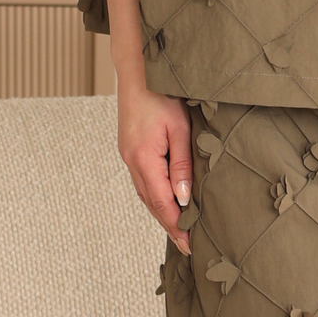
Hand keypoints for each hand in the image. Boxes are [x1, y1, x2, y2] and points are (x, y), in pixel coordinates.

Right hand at [118, 84, 193, 253]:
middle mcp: (131, 160)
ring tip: (180, 230)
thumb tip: (184, 198)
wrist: (138, 70)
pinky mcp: (130, 149)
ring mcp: (128, 155)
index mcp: (143, 157)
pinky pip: (143, 180)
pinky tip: (167, 201)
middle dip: (169, 225)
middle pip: (151, 202)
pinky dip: (155, 195)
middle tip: (187, 246)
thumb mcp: (180, 128)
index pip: (161, 202)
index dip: (175, 225)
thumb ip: (182, 165)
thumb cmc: (162, 94)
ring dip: (162, 212)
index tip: (189, 244)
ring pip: (145, 193)